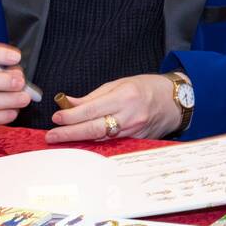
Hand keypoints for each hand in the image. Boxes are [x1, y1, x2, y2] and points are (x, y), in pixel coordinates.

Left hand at [46, 74, 180, 143]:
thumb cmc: (147, 88)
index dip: (72, 115)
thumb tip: (70, 104)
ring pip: (101, 139)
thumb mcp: (119, 84)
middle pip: (94, 129)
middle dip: (70, 133)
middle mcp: (130, 116)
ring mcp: (134, 131)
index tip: (57, 117)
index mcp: (125, 96)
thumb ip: (93, 96)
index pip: (92, 109)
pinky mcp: (136, 140)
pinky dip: (95, 142)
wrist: (174, 101)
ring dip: (79, 139)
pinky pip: (111, 142)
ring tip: (61, 139)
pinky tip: (82, 142)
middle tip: (52, 135)